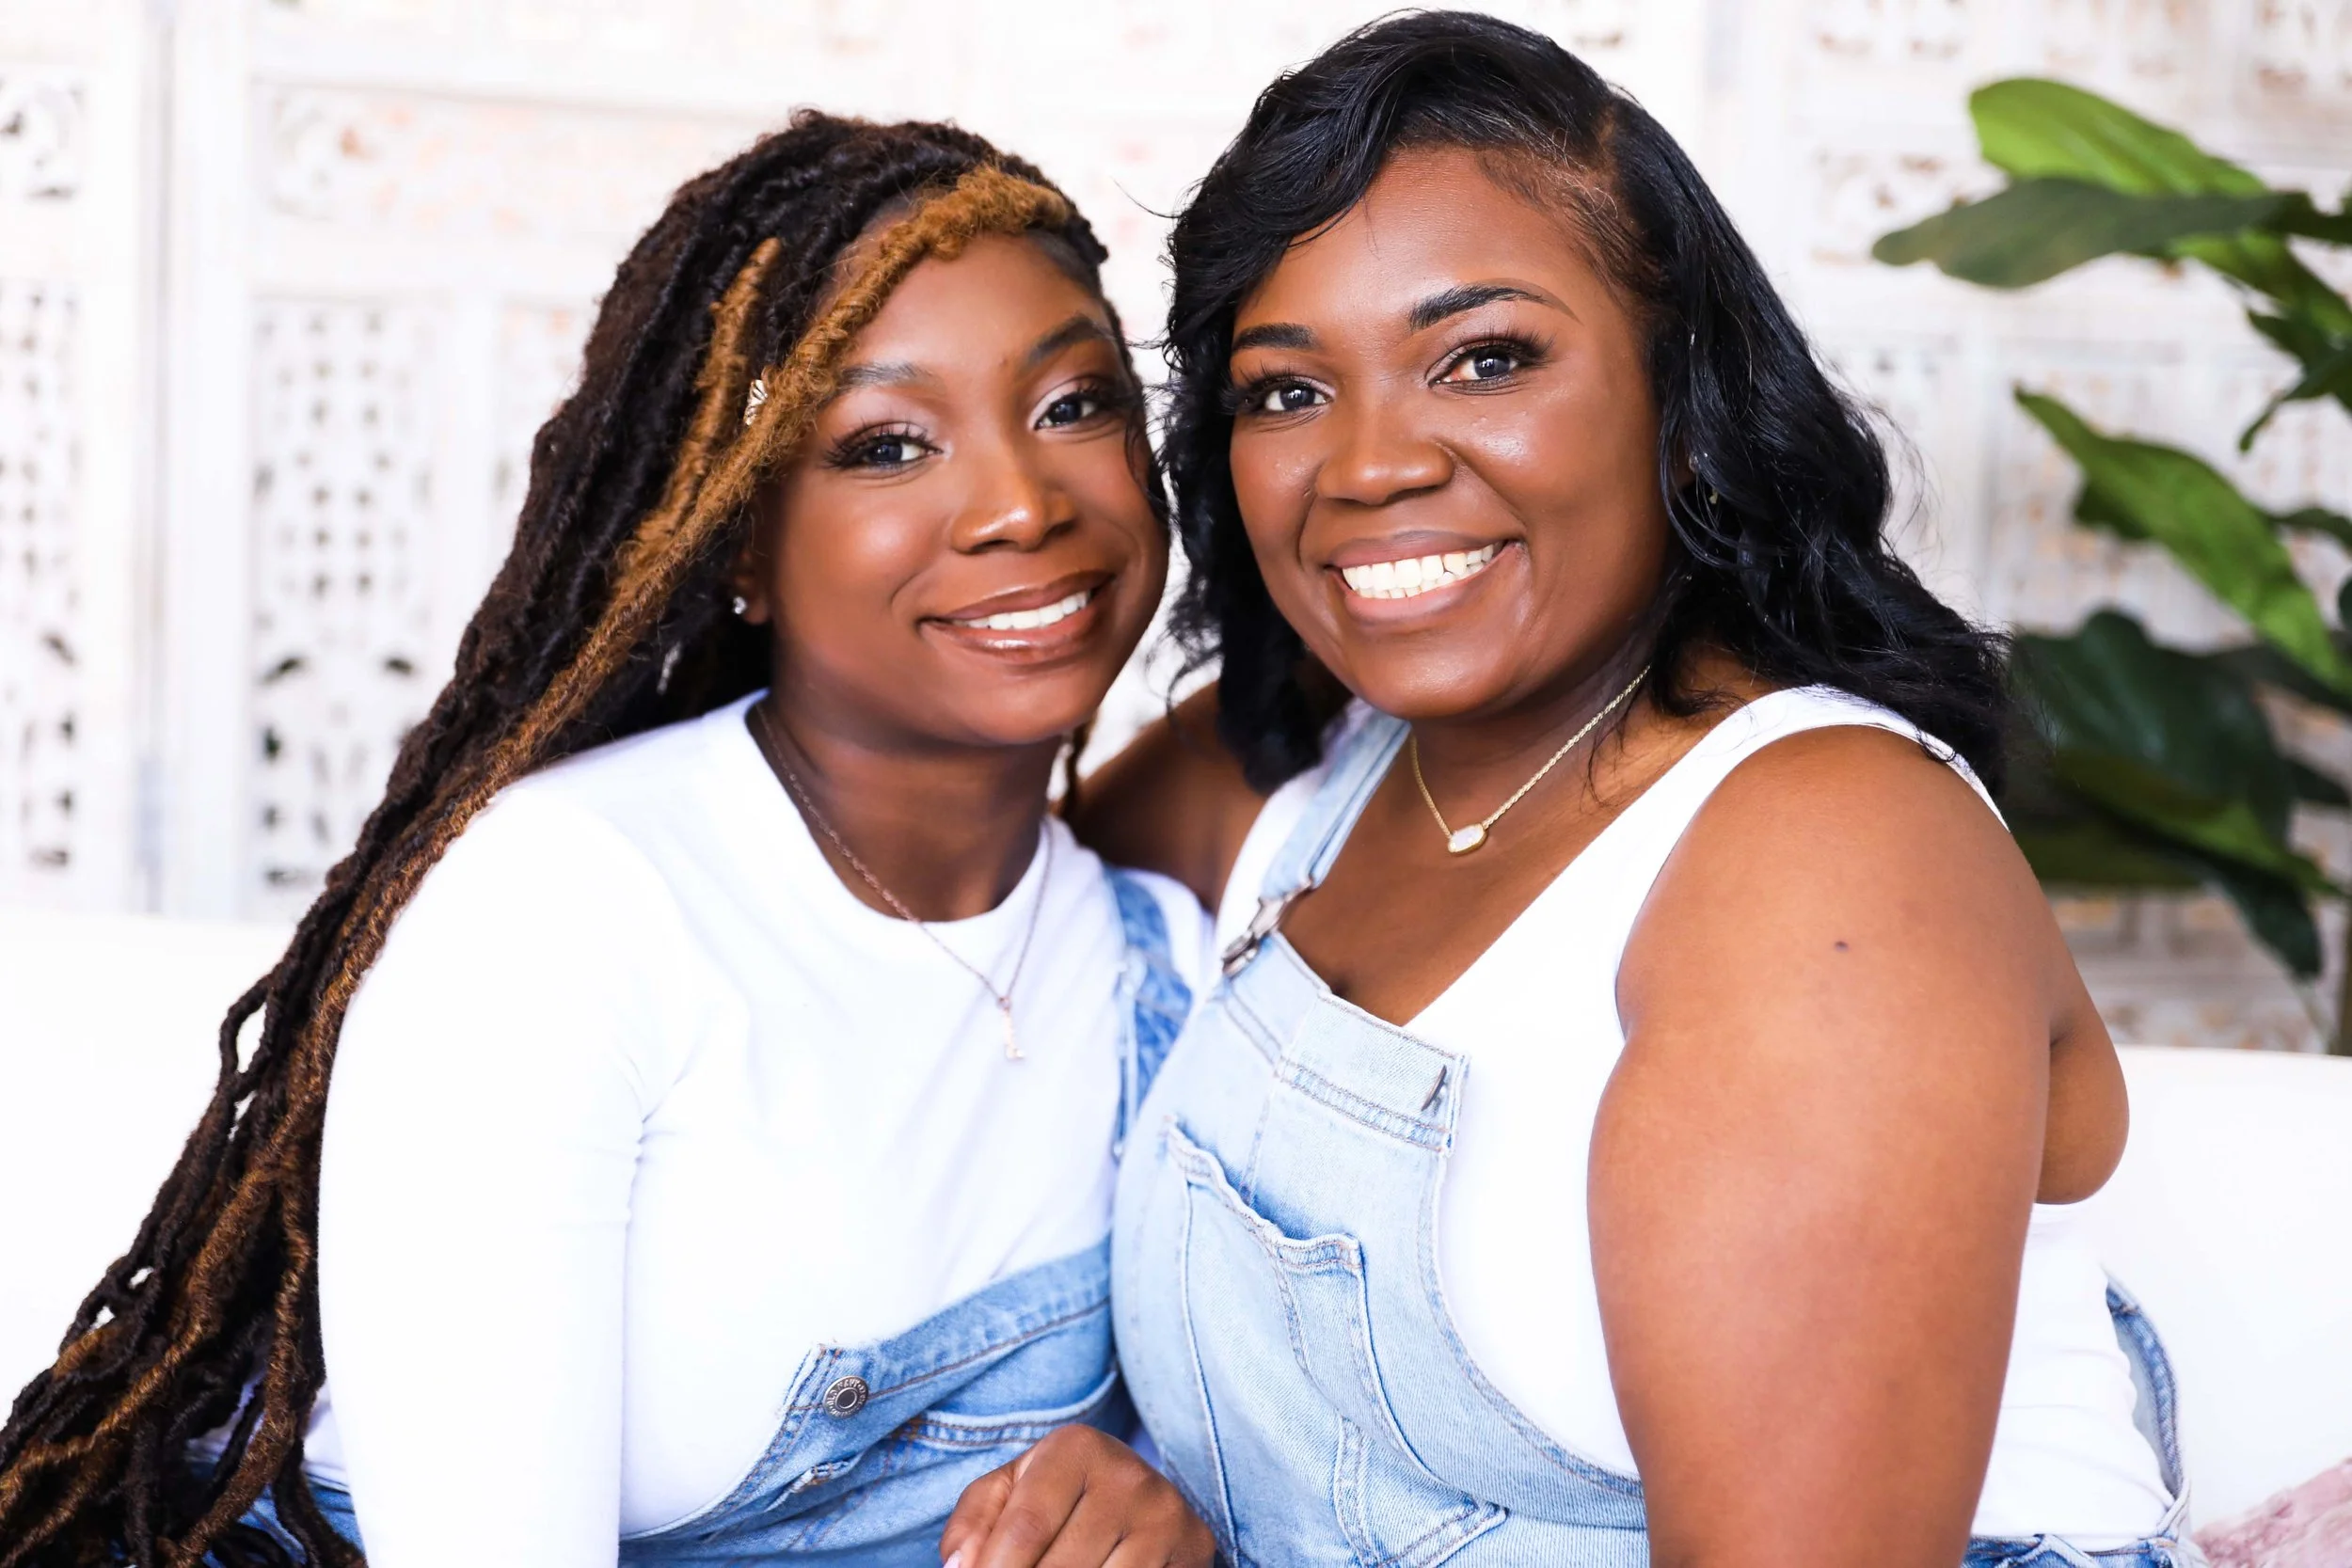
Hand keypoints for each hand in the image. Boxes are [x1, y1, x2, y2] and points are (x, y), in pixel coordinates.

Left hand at [940, 1424, 1215, 1567]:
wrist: (1137, 1496)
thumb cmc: (1057, 1497)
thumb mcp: (1010, 1491)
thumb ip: (974, 1522)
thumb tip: (960, 1567)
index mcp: (1075, 1448)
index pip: (1026, 1527)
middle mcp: (1129, 1475)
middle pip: (1062, 1566)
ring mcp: (1166, 1513)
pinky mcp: (1193, 1545)